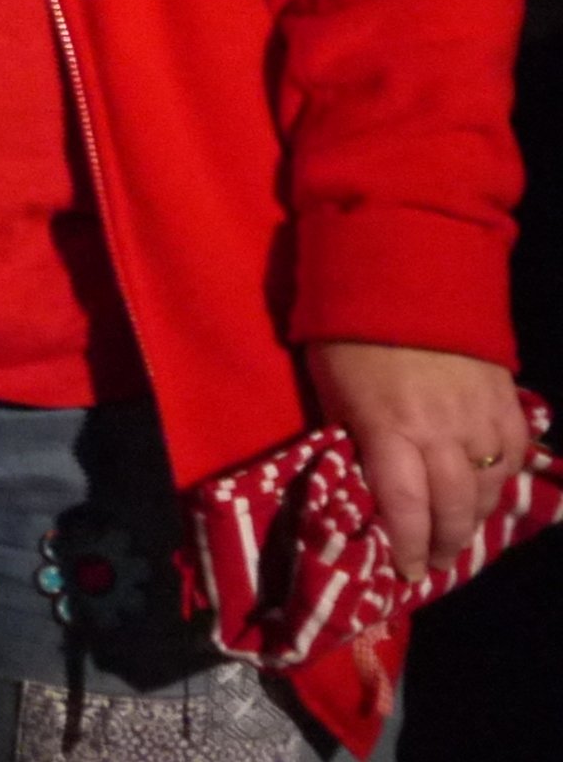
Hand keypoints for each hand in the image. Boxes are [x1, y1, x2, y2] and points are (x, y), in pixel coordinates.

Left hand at [305, 340, 533, 577]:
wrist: (407, 275)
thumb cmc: (350, 333)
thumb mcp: (333, 388)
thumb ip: (351, 438)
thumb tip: (364, 485)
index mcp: (390, 427)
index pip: (405, 506)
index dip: (406, 545)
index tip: (403, 571)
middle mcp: (442, 431)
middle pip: (454, 508)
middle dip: (442, 543)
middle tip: (431, 563)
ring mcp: (482, 418)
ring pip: (489, 489)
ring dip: (473, 519)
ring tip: (456, 535)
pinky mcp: (508, 402)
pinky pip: (513, 457)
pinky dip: (501, 482)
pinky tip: (487, 493)